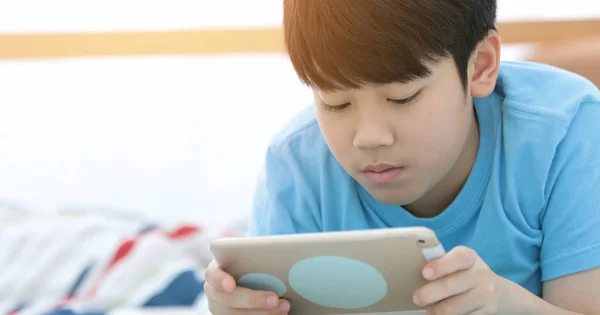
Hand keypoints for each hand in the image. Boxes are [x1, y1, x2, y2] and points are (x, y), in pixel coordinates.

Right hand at [204, 260, 290, 314]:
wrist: (246, 275)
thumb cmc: (247, 262)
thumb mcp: (247, 256)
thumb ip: (254, 256)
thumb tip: (279, 252)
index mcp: (215, 272)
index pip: (212, 275)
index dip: (220, 280)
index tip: (231, 285)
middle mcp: (214, 292)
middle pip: (229, 300)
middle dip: (253, 300)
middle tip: (275, 299)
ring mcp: (220, 309)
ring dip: (263, 313)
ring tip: (284, 307)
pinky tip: (280, 314)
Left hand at [412, 246, 531, 314]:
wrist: (498, 292)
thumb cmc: (466, 274)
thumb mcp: (458, 264)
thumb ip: (441, 264)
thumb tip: (412, 271)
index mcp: (471, 257)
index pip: (459, 258)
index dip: (441, 265)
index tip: (424, 273)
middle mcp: (481, 274)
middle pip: (450, 286)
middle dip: (428, 294)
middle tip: (417, 298)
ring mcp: (486, 294)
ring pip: (453, 308)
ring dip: (436, 311)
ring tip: (429, 310)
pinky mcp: (487, 311)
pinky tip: (442, 314)